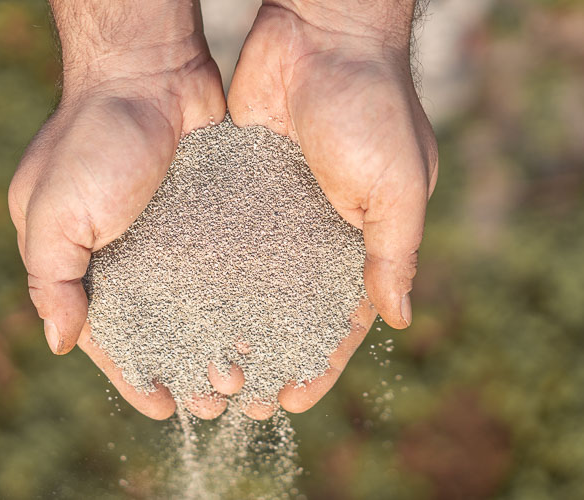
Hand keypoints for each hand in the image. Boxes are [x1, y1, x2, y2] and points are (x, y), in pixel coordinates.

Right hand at [8, 0, 224, 419]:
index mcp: (77, 257)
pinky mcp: (208, 212)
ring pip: (197, 305)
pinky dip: (240, 299)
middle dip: (185, 366)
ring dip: (218, 342)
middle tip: (218, 400)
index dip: (133, 375)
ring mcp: (168, 232)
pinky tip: (265, 325)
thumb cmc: (92, 136)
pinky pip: (225, 267)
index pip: (106, 334)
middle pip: (157, 327)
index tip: (165, 408)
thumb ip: (52, 278)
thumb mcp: (54, 211)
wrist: (149, 67)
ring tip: (248, 374)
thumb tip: (61, 343)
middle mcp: (124, 251)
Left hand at [221, 0, 438, 417]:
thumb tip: (399, 319)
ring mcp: (277, 210)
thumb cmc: (372, 103)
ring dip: (232, 326)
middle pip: (291, 311)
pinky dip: (207, 277)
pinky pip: (222, 241)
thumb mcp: (397, 183)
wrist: (321, 30)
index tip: (292, 401)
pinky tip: (183, 309)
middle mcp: (318, 230)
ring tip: (206, 365)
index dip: (320, 363)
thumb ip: (394, 251)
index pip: (342, 318)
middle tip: (238, 396)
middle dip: (268, 355)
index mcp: (364, 237)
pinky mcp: (239, 185)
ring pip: (252, 284)